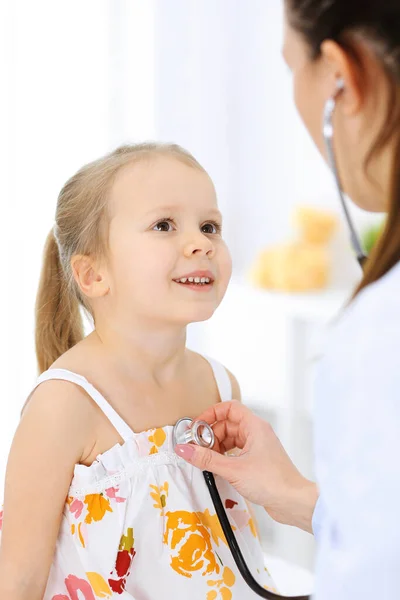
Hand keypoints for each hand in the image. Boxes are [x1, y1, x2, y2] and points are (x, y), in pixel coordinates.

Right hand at [175, 401, 317, 532]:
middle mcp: (257, 433)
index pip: (229, 408)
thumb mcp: (233, 469)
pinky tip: (217, 467)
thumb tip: (185, 449)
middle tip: (198, 448)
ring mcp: (258, 447)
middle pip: (227, 424)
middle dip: (211, 435)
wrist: (293, 502)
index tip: (197, 427)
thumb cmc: (273, 481)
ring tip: (206, 460)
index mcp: (254, 426)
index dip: (211, 414)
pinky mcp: (257, 461)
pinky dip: (224, 456)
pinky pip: (236, 451)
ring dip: (217, 447)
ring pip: (231, 438)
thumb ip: (206, 459)